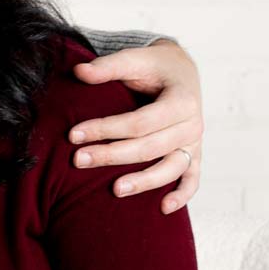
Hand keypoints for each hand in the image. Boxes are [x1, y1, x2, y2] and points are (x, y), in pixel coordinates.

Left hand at [69, 41, 204, 213]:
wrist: (180, 73)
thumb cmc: (154, 68)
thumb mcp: (135, 60)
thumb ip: (108, 66)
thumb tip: (78, 71)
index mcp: (182, 100)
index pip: (139, 122)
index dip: (106, 129)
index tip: (73, 134)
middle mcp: (193, 124)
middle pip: (150, 147)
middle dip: (112, 156)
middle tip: (78, 161)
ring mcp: (195, 143)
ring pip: (170, 169)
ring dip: (143, 182)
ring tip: (115, 190)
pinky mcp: (194, 156)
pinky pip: (192, 180)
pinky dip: (182, 196)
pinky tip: (163, 209)